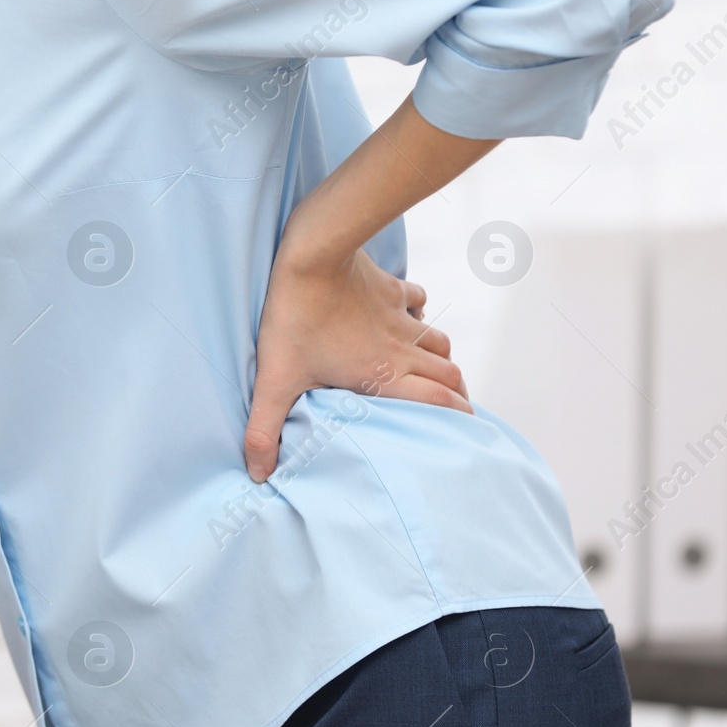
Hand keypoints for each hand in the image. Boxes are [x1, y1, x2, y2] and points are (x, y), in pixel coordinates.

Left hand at [244, 244, 470, 482]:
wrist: (313, 253)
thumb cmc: (295, 317)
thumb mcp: (275, 379)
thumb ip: (265, 429)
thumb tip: (257, 473)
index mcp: (382, 375)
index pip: (436, 402)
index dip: (459, 417)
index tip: (469, 430)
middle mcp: (401, 349)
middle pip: (448, 375)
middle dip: (458, 394)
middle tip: (457, 408)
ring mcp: (399, 317)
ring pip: (439, 341)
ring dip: (443, 359)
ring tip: (440, 373)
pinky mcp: (390, 288)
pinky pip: (418, 302)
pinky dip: (421, 314)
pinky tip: (410, 318)